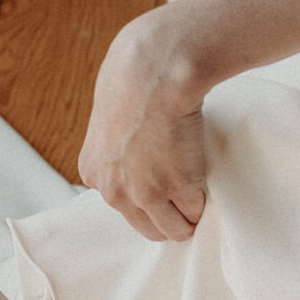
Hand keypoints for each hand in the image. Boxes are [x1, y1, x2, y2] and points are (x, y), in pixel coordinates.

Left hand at [79, 9, 208, 240]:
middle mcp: (114, 191)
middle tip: (183, 199)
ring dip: (188, 215)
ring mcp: (147, 193)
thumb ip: (116, 150)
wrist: (153, 71)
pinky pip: (197, 209)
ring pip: (174, 229)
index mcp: (95, 173)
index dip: (147, 200)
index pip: (123, 209)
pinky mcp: (178, 187)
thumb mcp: (108, 120)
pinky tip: (204, 175)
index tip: (160, 190)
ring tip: (197, 194)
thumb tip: (135, 158)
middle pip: (148, 228)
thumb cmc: (133, 80)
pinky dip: (204, 197)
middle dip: (168, 216)